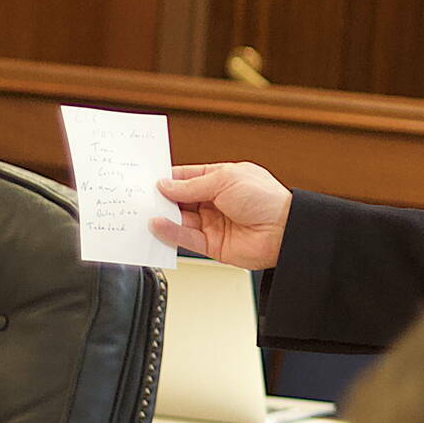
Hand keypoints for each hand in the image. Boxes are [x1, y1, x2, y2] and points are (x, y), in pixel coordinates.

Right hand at [153, 163, 292, 269]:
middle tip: (138, 196)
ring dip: (162, 216)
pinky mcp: (212, 244)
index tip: (146, 178)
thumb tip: (165, 185)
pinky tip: (157, 225)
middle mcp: (215, 201)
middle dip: (161, 198)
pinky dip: (170, 232)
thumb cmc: (265, 198)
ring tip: (142, 212)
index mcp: (221, 179)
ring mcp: (213, 223)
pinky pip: (186, 238)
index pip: (187, 177)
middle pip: (180, 199)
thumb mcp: (225, 180)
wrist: (284, 230)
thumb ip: (192, 186)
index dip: (167, 178)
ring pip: (180, 219)